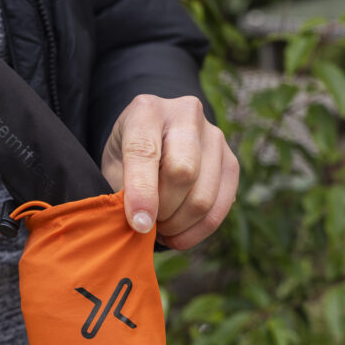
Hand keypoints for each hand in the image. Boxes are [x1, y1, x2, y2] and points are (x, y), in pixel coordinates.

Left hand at [101, 94, 238, 249]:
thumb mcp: (112, 167)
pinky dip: (197, 230)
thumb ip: (123, 190)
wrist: (154, 140)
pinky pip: (221, 208)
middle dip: (163, 210)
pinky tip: (179, 233)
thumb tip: (143, 224)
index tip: (139, 224)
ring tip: (161, 227)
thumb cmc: (126, 157)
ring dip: (179, 224)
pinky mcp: (231, 161)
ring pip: (203, 196)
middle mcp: (186, 114)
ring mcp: (214, 136)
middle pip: (183, 172)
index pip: (145, 152)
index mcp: (147, 110)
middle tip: (148, 223)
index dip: (141, 193)